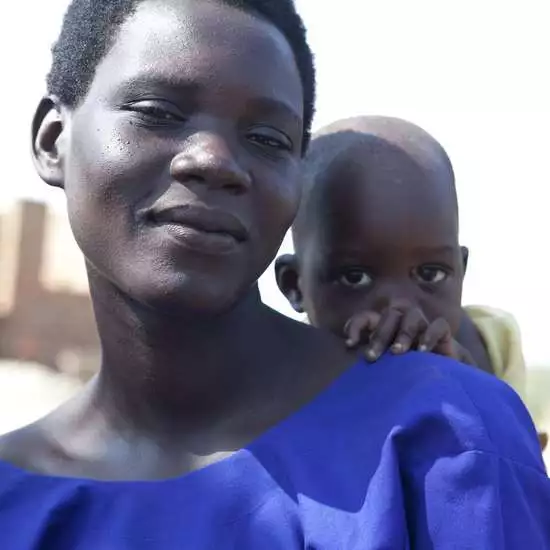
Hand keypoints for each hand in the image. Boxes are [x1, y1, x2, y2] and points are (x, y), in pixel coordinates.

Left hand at [344, 304, 475, 364]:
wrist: (440, 377)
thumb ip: (369, 361)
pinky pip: (438, 325)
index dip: (356, 326)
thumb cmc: (403, 372)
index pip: (366, 317)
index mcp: (384, 327)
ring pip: (412, 317)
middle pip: (390, 316)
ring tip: (396, 353)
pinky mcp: (443, 334)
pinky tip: (423, 351)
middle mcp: (402, 322)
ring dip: (403, 334)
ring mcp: (423, 325)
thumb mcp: (382, 368)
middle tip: (371, 357)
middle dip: (379, 335)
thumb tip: (348, 359)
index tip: (349, 345)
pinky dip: (430, 336)